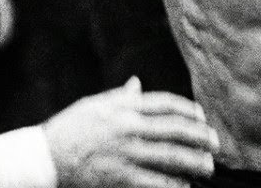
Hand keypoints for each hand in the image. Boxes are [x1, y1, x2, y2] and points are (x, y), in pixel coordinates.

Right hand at [43, 78, 215, 187]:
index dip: (188, 110)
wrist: (45, 158)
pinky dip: (173, 184)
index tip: (201, 116)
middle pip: (174, 129)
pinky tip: (183, 185)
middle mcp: (127, 128)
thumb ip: (119, 96)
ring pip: (171, 156)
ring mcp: (125, 154)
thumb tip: (137, 84)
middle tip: (215, 143)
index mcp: (121, 107)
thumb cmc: (69, 130)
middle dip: (200, 136)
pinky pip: (156, 182)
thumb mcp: (93, 105)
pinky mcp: (121, 178)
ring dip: (194, 162)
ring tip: (208, 166)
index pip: (164, 104)